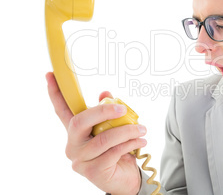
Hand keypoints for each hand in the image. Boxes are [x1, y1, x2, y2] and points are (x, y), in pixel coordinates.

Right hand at [46, 72, 146, 194]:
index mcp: (76, 131)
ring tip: (141, 129)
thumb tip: (105, 94)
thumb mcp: (114, 128)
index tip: (51, 75)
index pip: (62, 110)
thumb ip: (108, 112)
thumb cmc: (117, 150)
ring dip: (127, 131)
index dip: (56, 93)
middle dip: (103, 111)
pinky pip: (113, 152)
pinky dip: (130, 143)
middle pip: (80, 121)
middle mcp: (73, 145)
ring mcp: (80, 159)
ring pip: (103, 138)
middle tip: (123, 109)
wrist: (125, 178)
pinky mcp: (92, 171)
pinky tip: (141, 141)